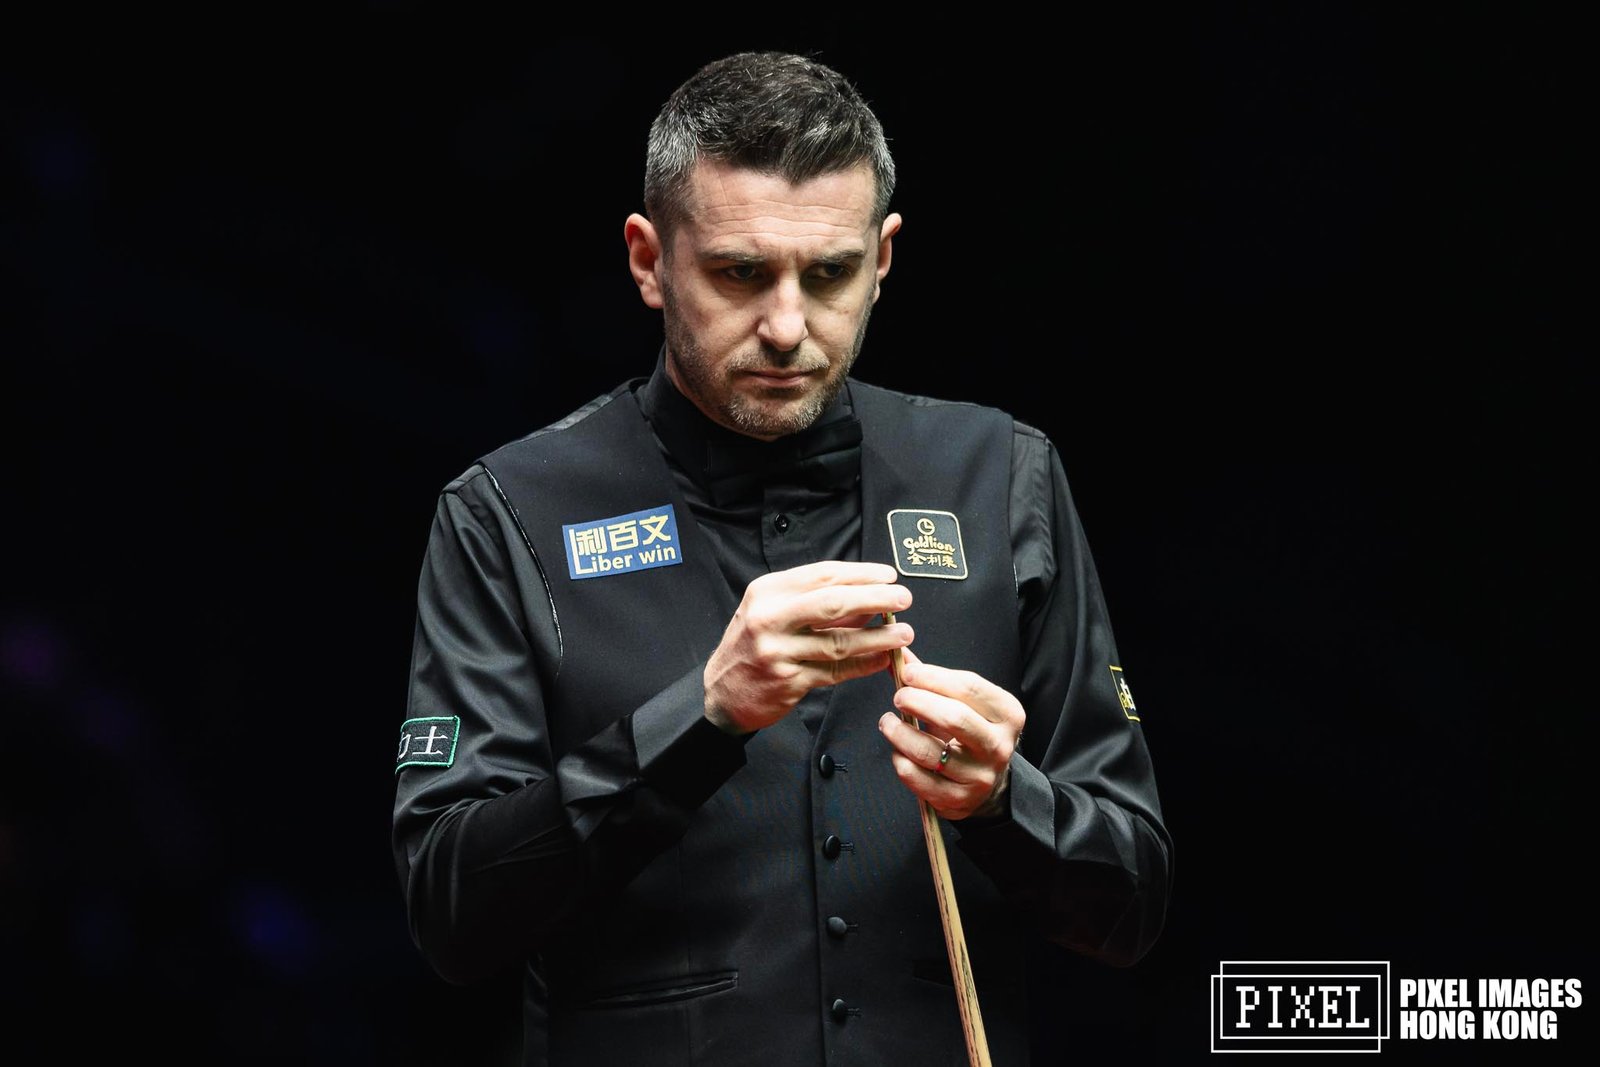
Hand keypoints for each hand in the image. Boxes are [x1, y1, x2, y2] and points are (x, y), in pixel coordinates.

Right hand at [705, 561, 913, 733]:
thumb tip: (867, 598)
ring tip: (903, 633)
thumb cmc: (752, 646)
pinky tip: (882, 660)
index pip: (822, 575)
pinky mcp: (788, 681)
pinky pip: (835, 672)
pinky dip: (863, 665)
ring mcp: (778, 652)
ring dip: (877, 637)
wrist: (721, 692)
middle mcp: (770, 619)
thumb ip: (815, 603)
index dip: (861, 574)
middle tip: (903, 598)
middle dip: (875, 598)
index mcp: (768, 592)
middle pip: (833, 603)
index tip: (888, 575)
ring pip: (839, 642)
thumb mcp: (772, 612)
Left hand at [879, 646, 1025, 820]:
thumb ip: (933, 680)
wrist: (988, 783)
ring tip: (887, 722)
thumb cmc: (971, 733)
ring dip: (900, 733)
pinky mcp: (958, 800)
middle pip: (955, 718)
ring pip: (931, 752)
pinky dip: (901, 762)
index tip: (907, 672)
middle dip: (919, 702)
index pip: (969, 687)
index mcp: (1007, 714)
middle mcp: (999, 746)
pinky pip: (918, 779)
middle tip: (898, 697)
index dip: (933, 677)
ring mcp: (979, 776)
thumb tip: (899, 654)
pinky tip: (897, 751)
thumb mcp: (964, 703)